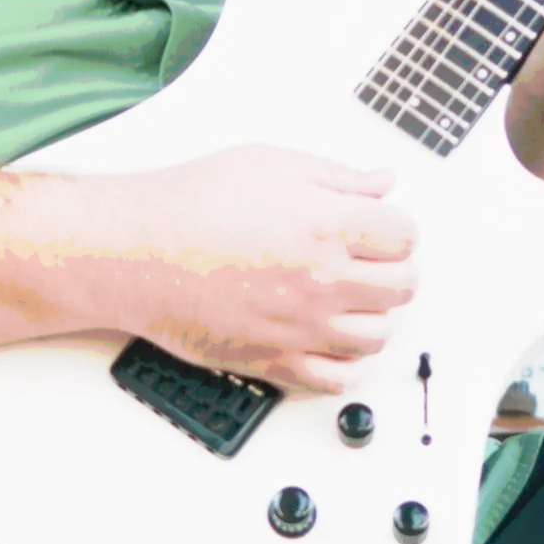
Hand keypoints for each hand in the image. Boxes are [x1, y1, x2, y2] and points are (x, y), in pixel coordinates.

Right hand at [103, 146, 416, 394]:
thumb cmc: (192, 204)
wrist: (137, 251)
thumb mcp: (270, 165)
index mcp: (329, 226)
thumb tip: (381, 182)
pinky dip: (343, 363)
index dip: (395, 228)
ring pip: (377, 336)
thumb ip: (337, 177)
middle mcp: (324, 281)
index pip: (406, 236)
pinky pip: (337, 378)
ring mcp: (303, 327)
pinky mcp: (276, 360)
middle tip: (365, 261)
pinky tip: (327, 339)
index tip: (379, 228)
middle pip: (402, 287)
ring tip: (345, 300)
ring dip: (370, 316)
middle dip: (390, 270)